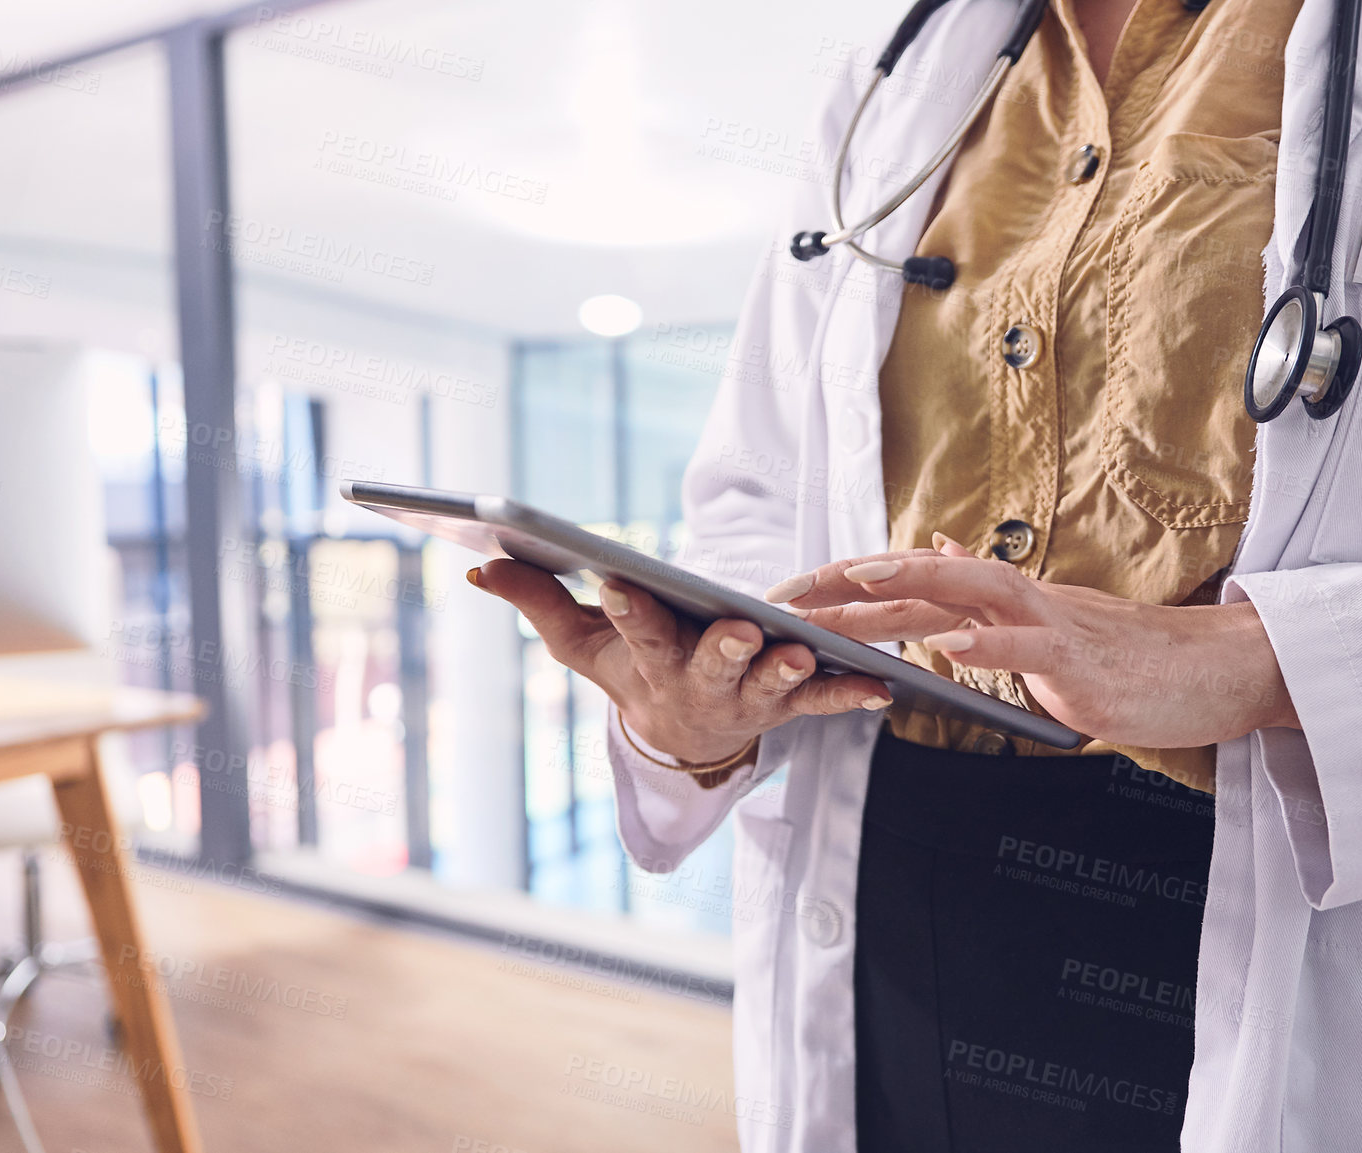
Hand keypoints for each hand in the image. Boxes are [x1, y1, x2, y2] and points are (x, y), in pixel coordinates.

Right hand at [466, 559, 892, 765]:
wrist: (680, 741)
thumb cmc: (631, 672)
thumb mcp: (580, 645)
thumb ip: (538, 601)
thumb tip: (479, 565)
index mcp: (651, 663)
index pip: (637, 632)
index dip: (628, 609)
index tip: (618, 580)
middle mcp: (702, 686)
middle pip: (714, 665)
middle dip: (724, 649)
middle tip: (739, 631)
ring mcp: (749, 699)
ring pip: (772, 687)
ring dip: (789, 670)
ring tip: (806, 653)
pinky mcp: (790, 704)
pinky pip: (824, 703)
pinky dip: (851, 694)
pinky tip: (882, 686)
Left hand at [765, 541, 1298, 748]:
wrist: (1219, 671)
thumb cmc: (1137, 660)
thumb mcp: (1050, 627)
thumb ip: (991, 605)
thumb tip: (937, 570)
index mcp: (1008, 602)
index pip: (916, 579)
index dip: (852, 581)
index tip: (794, 591)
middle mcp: (1023, 602)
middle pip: (924, 577)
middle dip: (851, 584)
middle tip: (788, 595)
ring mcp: (1052, 628)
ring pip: (968, 594)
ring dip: (907, 590)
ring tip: (854, 590)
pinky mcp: (1082, 663)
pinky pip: (1029, 648)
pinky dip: (987, 644)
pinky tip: (947, 646)